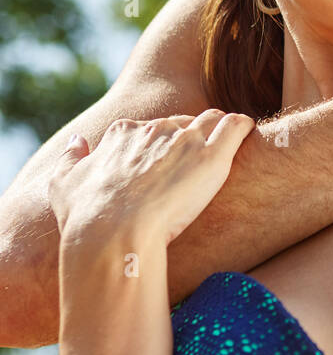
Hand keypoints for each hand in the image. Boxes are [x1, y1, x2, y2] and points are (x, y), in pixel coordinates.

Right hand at [47, 110, 255, 247]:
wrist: (112, 234)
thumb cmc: (86, 217)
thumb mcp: (63, 184)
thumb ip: (71, 159)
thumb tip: (77, 141)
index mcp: (124, 132)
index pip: (153, 127)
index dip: (164, 144)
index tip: (170, 164)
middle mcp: (156, 129)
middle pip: (184, 123)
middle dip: (192, 140)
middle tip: (199, 166)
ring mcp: (186, 140)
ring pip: (213, 119)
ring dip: (219, 130)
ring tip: (229, 148)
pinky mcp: (212, 156)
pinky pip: (237, 126)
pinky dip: (243, 127)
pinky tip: (247, 135)